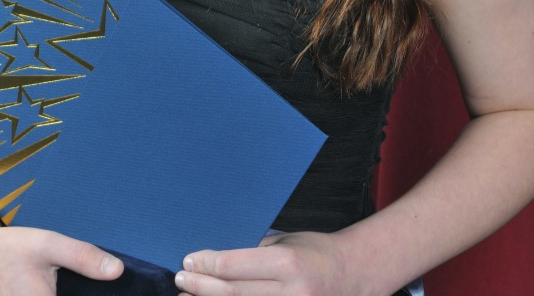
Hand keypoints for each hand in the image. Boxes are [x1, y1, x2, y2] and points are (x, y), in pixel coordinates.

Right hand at [0, 218, 122, 295]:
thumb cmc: (7, 248)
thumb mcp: (48, 244)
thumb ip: (83, 258)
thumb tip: (118, 271)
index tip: (105, 292)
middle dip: (74, 294)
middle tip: (61, 279)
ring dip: (56, 293)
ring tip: (48, 282)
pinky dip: (37, 295)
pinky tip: (39, 286)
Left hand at [174, 232, 350, 295]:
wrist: (352, 275)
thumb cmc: (315, 252)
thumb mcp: (284, 243)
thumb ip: (254, 254)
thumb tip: (215, 262)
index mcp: (287, 263)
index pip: (234, 266)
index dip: (206, 265)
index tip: (189, 261)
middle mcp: (290, 293)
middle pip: (232, 294)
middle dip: (201, 287)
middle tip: (181, 279)